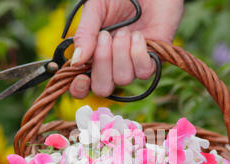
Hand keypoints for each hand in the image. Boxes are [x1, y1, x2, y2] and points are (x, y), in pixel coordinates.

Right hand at [69, 0, 183, 98]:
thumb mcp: (95, 9)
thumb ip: (84, 34)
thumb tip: (76, 62)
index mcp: (92, 56)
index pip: (82, 87)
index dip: (79, 89)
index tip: (81, 77)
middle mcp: (111, 66)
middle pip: (102, 88)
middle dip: (102, 64)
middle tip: (105, 36)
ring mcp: (132, 66)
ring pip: (123, 79)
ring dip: (121, 53)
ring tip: (124, 31)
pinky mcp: (153, 61)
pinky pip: (143, 71)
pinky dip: (138, 53)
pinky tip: (138, 36)